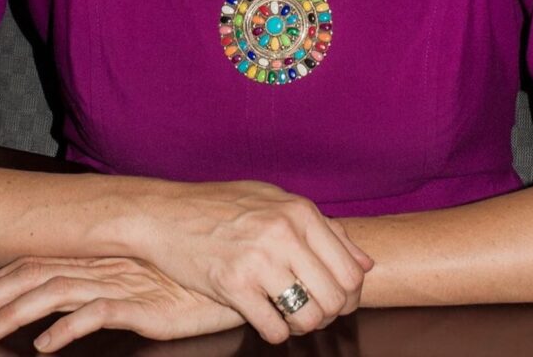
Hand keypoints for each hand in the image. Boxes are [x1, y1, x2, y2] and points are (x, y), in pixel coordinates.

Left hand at [0, 255, 243, 351]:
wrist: (239, 266)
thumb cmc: (192, 268)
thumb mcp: (143, 268)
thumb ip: (110, 272)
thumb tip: (72, 293)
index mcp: (101, 250)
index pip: (39, 257)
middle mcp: (106, 261)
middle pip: (36, 272)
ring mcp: (124, 280)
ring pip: (55, 292)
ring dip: (14, 313)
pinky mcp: (144, 303)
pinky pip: (97, 314)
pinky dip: (65, 330)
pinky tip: (44, 347)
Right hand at [129, 179, 373, 343]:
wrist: (166, 213)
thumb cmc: (222, 205)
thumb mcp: (276, 201)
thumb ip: (323, 228)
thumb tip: (365, 263)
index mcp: (300, 211)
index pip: (351, 270)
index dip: (350, 296)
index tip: (336, 300)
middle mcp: (284, 233)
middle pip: (335, 298)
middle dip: (329, 314)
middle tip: (313, 312)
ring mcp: (258, 260)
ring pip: (308, 317)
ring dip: (303, 326)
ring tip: (289, 316)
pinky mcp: (233, 285)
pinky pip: (273, 329)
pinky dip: (275, 332)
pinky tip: (264, 317)